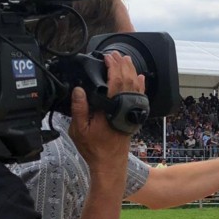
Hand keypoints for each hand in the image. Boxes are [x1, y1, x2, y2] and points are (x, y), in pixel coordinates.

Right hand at [69, 52, 144, 168]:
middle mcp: (124, 108)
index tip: (107, 57)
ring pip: (135, 86)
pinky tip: (140, 77)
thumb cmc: (94, 148)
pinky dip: (140, 85)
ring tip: (125, 59)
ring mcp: (131, 112)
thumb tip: (78, 90)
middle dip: (122, 64)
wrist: (110, 164)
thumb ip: (79, 109)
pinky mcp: (133, 116)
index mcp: (111, 109)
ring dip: (131, 71)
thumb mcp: (79, 130)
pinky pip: (140, 97)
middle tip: (115, 54)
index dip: (112, 67)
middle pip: (127, 80)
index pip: (115, 81)